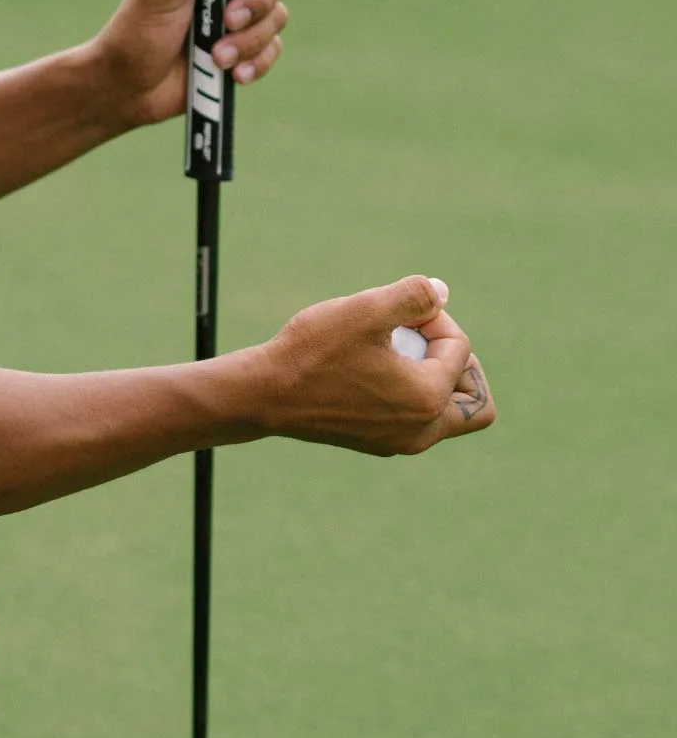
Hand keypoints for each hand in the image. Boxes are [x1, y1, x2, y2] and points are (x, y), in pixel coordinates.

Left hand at [86, 0, 292, 131]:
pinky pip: (271, 48)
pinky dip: (256, 62)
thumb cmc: (134, 35)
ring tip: (216, 58)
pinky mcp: (244, 47)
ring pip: (276, 13)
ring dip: (250, 40)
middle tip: (229, 21)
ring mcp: (237, 13)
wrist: (127, 90)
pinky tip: (233, 75)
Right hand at [253, 275, 495, 454]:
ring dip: (434, 379)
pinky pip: (417, 422)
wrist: (263, 395)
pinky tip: (372, 372)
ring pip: (447, 414)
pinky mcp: (376, 443)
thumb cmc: (312, 353)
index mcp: (427, 398)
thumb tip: (440, 293)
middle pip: (475, 399)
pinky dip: (409, 395)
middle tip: (418, 341)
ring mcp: (398, 442)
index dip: (434, 320)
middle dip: (456, 361)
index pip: (461, 350)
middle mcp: (421, 431)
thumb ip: (415, 294)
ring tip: (396, 355)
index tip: (397, 313)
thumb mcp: (366, 309)